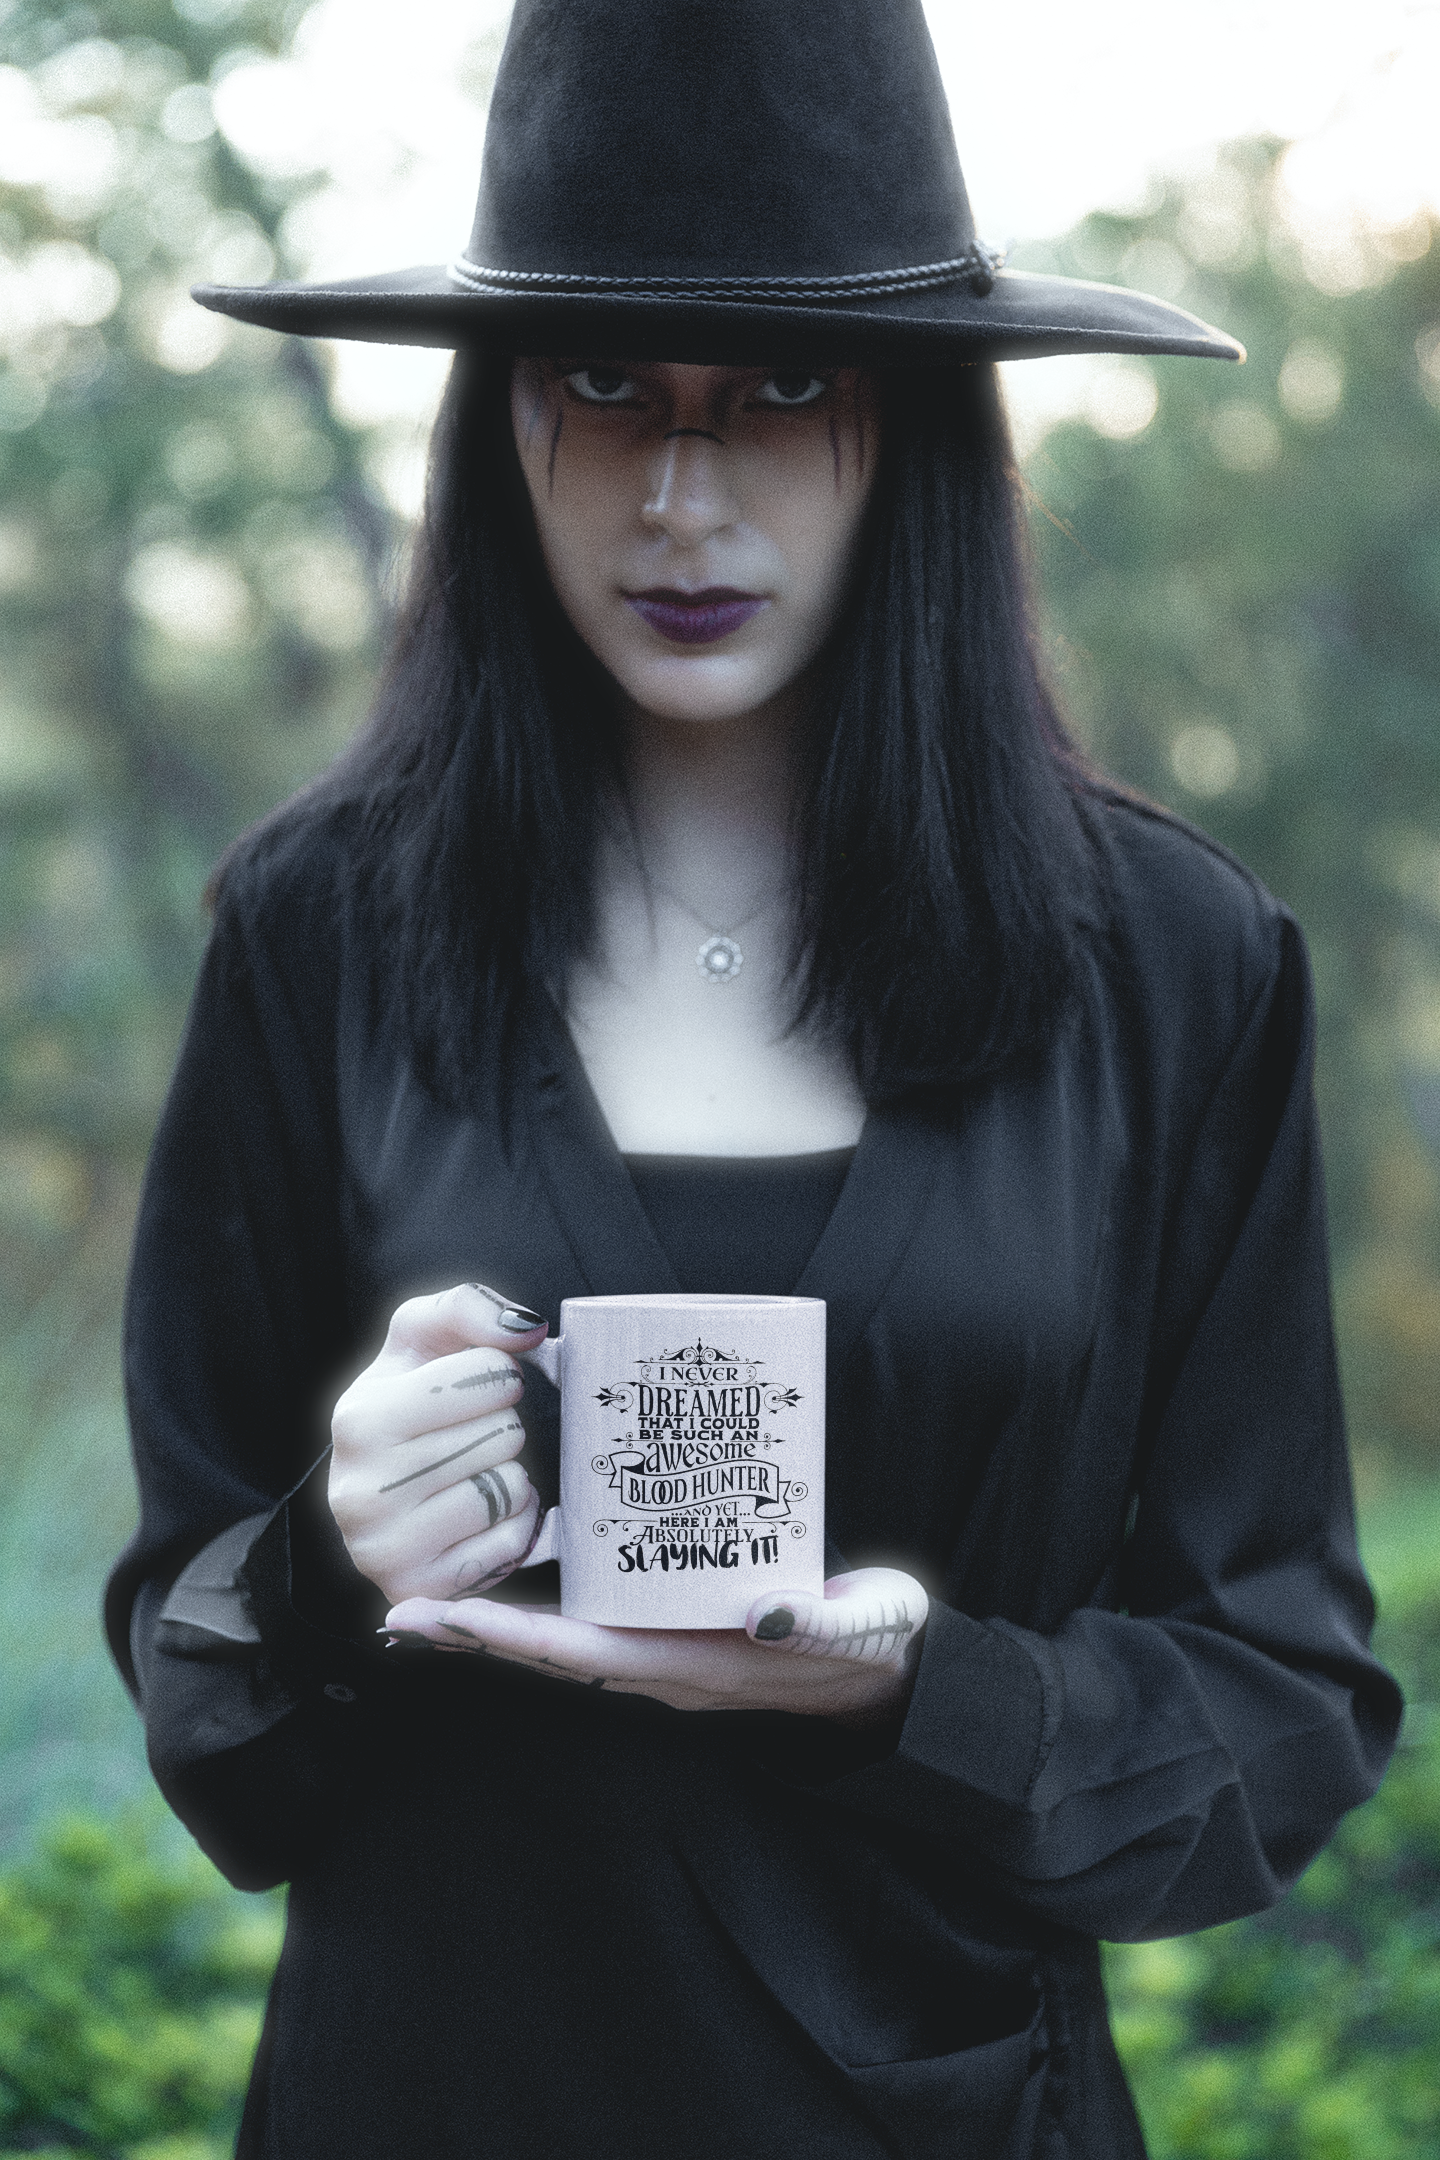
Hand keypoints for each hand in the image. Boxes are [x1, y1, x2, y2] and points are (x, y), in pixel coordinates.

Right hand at [328, 1282, 548, 1604]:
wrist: (382, 1489)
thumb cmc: (413, 1400)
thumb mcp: (424, 1337)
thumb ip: (468, 1307)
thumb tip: (527, 1329)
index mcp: (358, 1419)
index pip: (488, 1373)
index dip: (499, 1375)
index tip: (476, 1389)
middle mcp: (359, 1491)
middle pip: (503, 1433)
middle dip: (504, 1426)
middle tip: (474, 1436)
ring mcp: (384, 1550)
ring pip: (508, 1488)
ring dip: (512, 1475)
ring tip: (477, 1471)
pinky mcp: (420, 1589)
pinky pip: (511, 1542)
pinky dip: (516, 1524)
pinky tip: (483, 1514)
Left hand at [383, 1567, 928, 1724]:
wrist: (890, 1671)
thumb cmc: (873, 1642)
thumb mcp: (860, 1626)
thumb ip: (819, 1619)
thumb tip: (767, 1611)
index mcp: (697, 1665)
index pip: (586, 1653)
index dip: (514, 1637)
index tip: (448, 1618)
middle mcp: (667, 1666)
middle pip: (554, 1652)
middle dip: (481, 1633)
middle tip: (404, 1609)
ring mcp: (669, 1652)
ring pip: (568, 1639)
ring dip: (504, 1621)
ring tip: (441, 1589)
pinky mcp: (680, 1630)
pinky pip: (599, 1621)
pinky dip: (550, 1605)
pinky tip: (526, 1570)